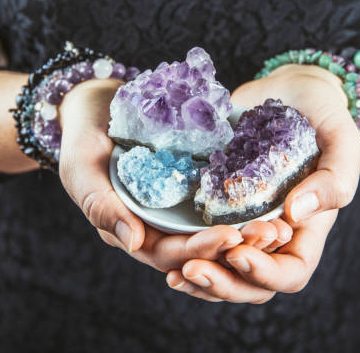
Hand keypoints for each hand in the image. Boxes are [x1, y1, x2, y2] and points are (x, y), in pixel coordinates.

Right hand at [58, 78, 293, 273]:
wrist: (96, 106)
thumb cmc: (81, 139)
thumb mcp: (82, 170)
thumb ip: (101, 205)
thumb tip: (133, 243)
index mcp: (131, 232)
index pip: (170, 254)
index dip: (201, 250)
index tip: (231, 238)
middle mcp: (158, 225)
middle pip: (200, 247)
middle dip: (235, 245)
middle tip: (269, 234)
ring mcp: (176, 206)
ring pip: (214, 227)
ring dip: (246, 229)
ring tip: (278, 224)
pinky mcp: (190, 183)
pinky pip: (218, 198)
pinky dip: (242, 201)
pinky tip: (270, 194)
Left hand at [165, 64, 359, 301]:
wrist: (290, 91)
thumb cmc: (325, 117)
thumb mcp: (343, 144)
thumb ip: (333, 181)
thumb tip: (294, 213)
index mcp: (305, 230)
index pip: (290, 272)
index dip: (264, 273)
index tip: (237, 253)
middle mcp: (270, 234)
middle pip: (250, 283)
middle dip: (221, 282)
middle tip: (190, 268)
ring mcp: (241, 220)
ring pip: (221, 268)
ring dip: (197, 276)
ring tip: (171, 270)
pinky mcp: (215, 201)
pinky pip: (198, 236)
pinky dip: (181, 247)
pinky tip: (154, 243)